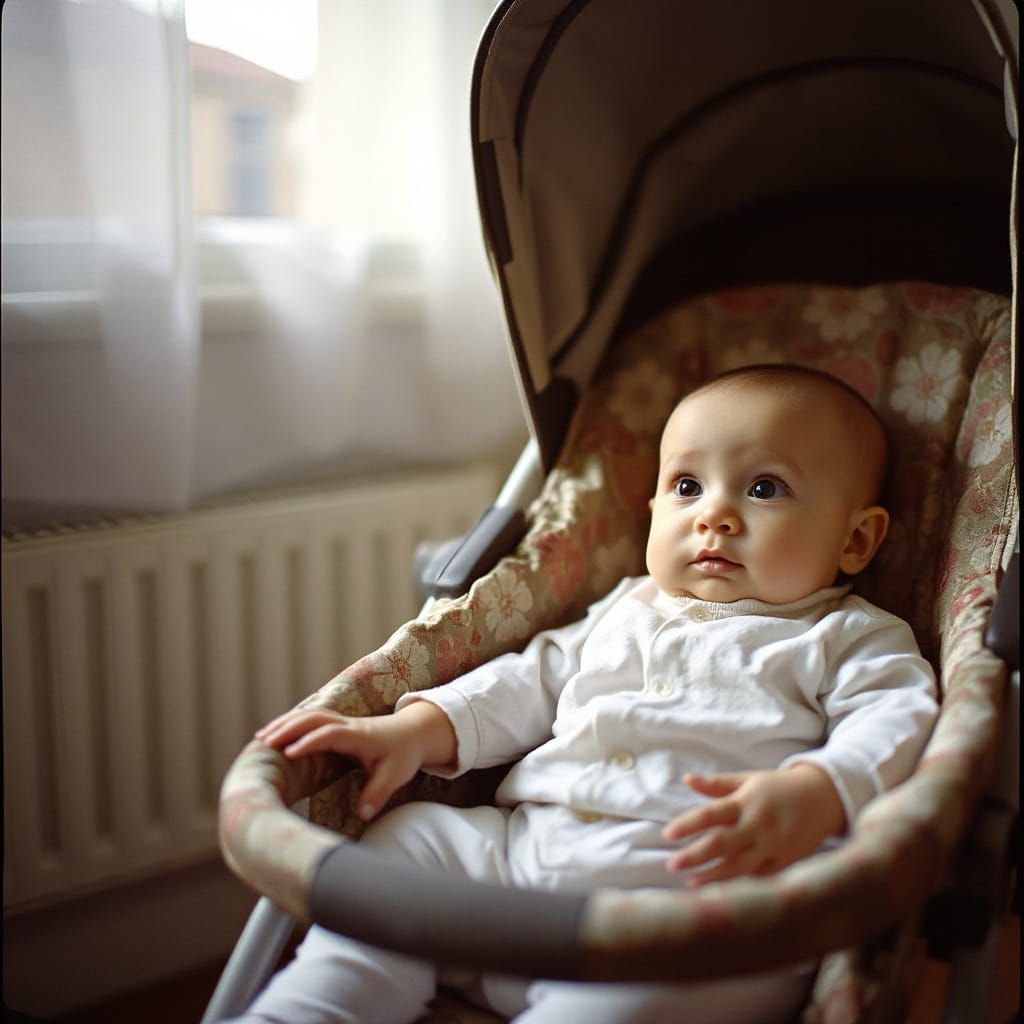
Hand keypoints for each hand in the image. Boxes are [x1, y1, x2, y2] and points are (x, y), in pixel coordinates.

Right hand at [255, 701, 456, 821]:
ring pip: (309, 715)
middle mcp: (347, 725)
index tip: (288, 754)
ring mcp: (341, 723)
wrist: (412, 733)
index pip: (329, 734)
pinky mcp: (337, 726)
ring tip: (260, 738)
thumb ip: (377, 794)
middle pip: (313, 718)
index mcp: (358, 735)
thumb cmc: (402, 754)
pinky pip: (310, 720)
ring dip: (284, 723)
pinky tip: (275, 735)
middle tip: (263, 742)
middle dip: (287, 728)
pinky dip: (290, 724)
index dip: (309, 742)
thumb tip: (363, 814)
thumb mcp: (395, 776)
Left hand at [663, 765, 845, 883]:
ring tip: (691, 883)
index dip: (688, 824)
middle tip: (671, 864)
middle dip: (695, 855)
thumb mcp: (748, 780)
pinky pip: (759, 877)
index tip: (668, 834)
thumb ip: (717, 784)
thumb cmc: (778, 788)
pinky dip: (740, 885)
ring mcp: (772, 846)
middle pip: (722, 843)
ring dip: (714, 876)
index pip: (711, 814)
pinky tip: (722, 892)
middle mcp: (757, 825)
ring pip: (739, 866)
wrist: (823, 799)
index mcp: (746, 802)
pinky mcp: (785, 862)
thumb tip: (687, 779)